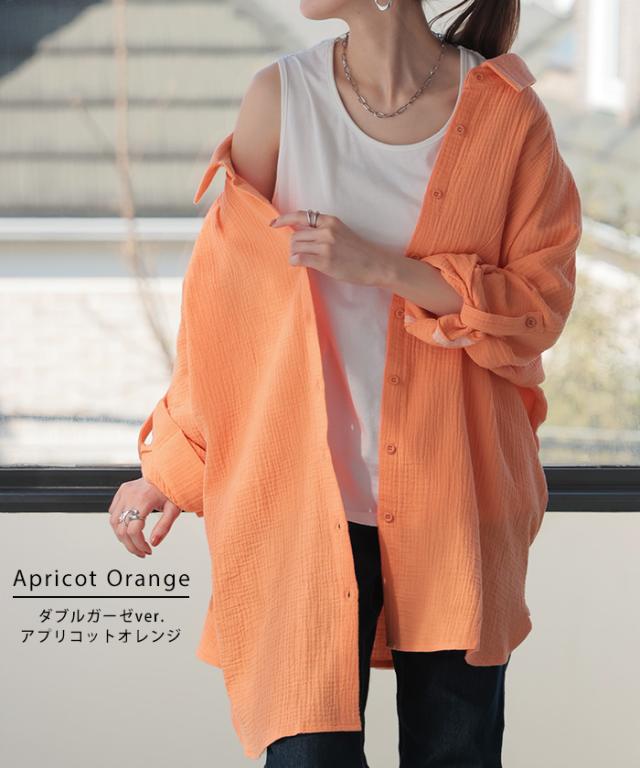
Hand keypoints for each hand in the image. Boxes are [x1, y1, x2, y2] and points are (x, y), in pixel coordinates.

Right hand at [108, 477, 180, 557]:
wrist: (168, 471)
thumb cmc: (172, 489)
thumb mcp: (174, 509)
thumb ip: (164, 527)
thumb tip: (154, 543)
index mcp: (144, 499)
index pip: (133, 530)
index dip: (138, 545)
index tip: (147, 551)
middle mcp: (130, 495)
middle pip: (121, 529)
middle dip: (130, 545)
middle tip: (142, 552)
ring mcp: (124, 492)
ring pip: (114, 522)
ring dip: (122, 537)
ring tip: (135, 543)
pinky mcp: (122, 491)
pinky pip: (113, 512)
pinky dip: (118, 524)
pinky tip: (129, 529)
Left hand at [270, 211, 395, 286]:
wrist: (376, 264)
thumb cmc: (358, 251)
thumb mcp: (341, 232)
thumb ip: (322, 230)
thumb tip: (300, 234)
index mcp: (330, 221)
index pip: (301, 215)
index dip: (283, 219)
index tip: (273, 224)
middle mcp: (326, 231)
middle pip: (295, 235)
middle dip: (293, 245)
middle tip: (299, 253)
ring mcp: (325, 246)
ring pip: (295, 247)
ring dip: (294, 254)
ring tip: (302, 260)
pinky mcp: (325, 261)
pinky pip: (298, 259)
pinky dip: (294, 261)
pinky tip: (299, 264)